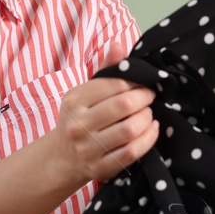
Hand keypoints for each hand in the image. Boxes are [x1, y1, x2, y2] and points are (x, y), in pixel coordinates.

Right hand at [50, 55, 157, 185]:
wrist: (62, 157)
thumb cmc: (79, 118)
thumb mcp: (85, 92)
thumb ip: (104, 70)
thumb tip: (118, 46)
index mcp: (74, 101)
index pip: (112, 84)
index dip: (134, 82)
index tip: (143, 84)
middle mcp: (78, 124)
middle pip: (124, 106)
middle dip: (144, 99)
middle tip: (150, 97)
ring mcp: (88, 148)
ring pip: (130, 130)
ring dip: (147, 119)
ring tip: (149, 114)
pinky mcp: (100, 168)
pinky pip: (132, 153)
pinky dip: (148, 139)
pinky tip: (152, 131)